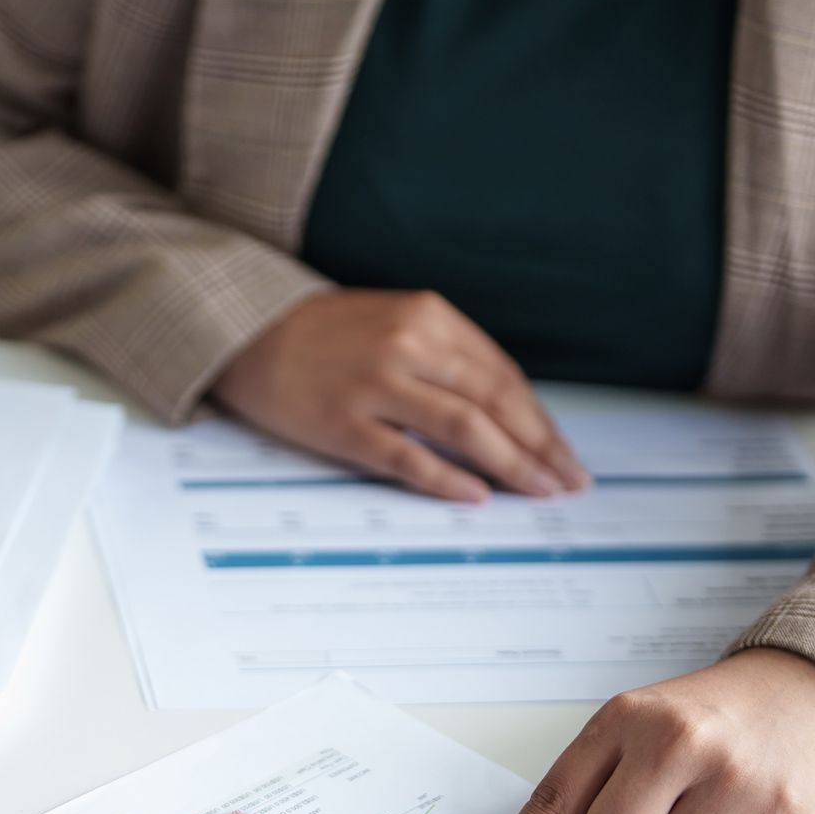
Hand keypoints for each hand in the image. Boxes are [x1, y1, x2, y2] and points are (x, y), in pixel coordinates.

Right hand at [214, 289, 587, 501]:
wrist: (246, 332)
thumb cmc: (327, 334)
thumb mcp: (396, 321)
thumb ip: (447, 358)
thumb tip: (505, 414)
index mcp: (428, 316)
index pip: (503, 376)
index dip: (540, 420)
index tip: (563, 452)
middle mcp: (408, 345)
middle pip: (495, 402)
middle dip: (540, 447)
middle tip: (568, 482)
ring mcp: (375, 385)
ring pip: (463, 429)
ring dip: (511, 464)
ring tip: (539, 492)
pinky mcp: (344, 423)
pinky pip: (408, 458)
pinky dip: (447, 479)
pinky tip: (477, 497)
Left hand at [467, 649, 814, 813]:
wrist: (799, 690)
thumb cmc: (703, 717)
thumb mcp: (639, 723)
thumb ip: (596, 779)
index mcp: (626, 718)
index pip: (557, 798)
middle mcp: (677, 742)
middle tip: (655, 812)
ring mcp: (732, 778)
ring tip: (701, 811)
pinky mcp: (780, 812)